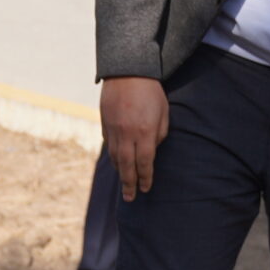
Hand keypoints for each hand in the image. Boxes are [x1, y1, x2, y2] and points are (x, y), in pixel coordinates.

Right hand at [100, 76, 168, 199]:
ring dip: (120, 172)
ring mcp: (113, 129)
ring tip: (124, 182)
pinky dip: (113, 156)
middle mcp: (127, 134)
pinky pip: (109, 145)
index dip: (145, 178)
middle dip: (129, 184)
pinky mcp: (105, 123)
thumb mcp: (164, 112)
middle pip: (127, 166)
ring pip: (115, 157)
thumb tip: (152, 150)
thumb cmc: (151, 91)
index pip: (145, 163)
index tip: (146, 189)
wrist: (127, 71)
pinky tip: (117, 162)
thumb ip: (160, 134)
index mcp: (145, 132)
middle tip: (130, 198)